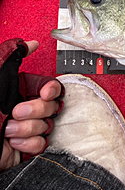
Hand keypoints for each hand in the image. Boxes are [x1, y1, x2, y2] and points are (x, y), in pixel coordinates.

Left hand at [0, 41, 62, 170]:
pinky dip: (28, 143)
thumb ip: (10, 56)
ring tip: (8, 130)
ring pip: (47, 124)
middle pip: (52, 104)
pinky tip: (12, 142)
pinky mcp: (26, 146)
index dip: (51, 89)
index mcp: (17, 90)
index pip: (49, 85)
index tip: (44, 93)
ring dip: (28, 128)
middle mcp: (24, 107)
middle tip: (16, 112)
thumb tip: (29, 43)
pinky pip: (42, 142)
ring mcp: (26, 127)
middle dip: (36, 110)